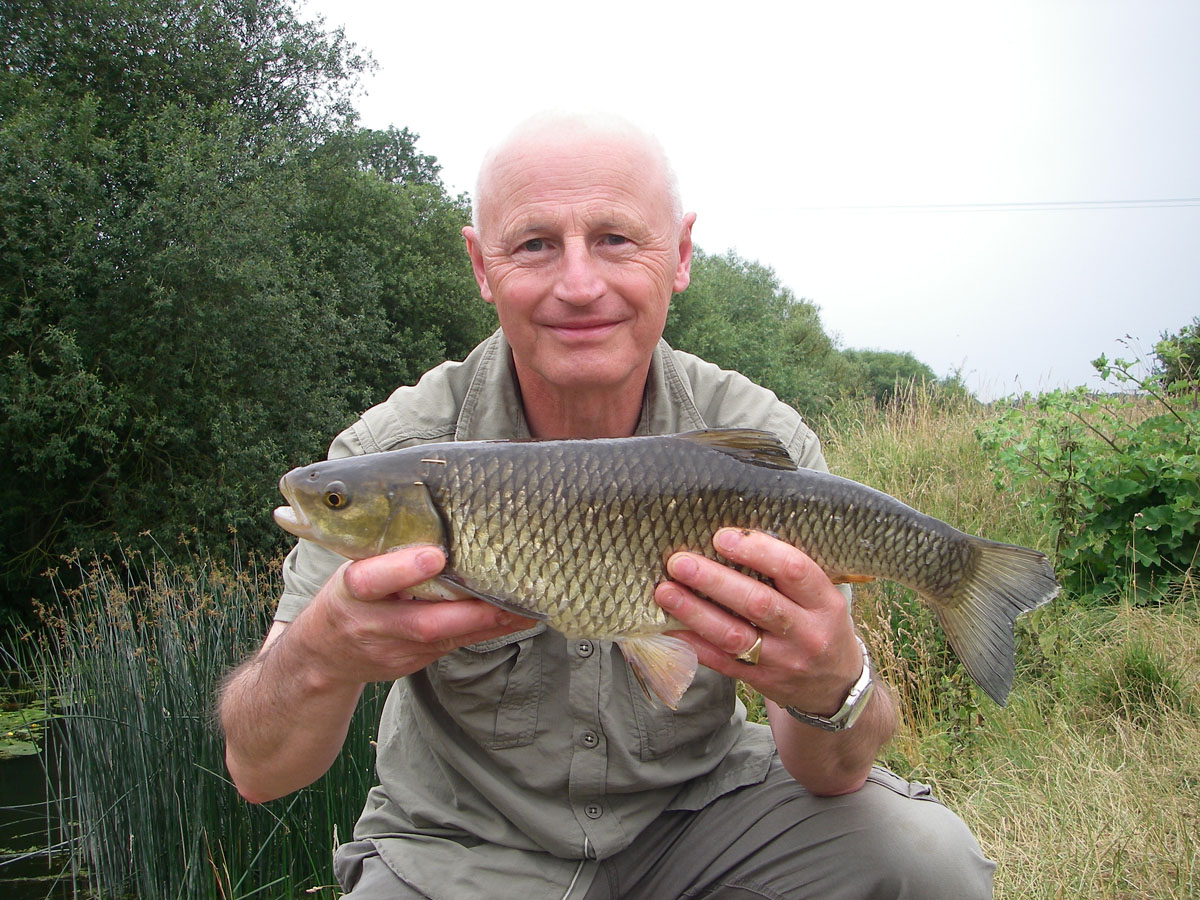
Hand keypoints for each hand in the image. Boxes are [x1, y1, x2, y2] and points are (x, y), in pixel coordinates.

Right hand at [292, 546, 537, 686]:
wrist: (321, 657)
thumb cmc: (345, 595)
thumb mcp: (349, 566)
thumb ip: (383, 547)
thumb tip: (426, 500)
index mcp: (348, 591)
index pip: (369, 581)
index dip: (402, 570)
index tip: (435, 555)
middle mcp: (370, 624)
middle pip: (420, 623)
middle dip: (467, 612)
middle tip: (505, 598)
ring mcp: (391, 651)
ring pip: (443, 639)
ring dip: (487, 623)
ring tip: (524, 607)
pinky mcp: (411, 664)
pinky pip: (452, 647)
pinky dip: (484, 632)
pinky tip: (514, 619)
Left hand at [653, 528, 863, 716]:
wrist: (833, 686)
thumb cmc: (819, 624)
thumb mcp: (820, 597)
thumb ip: (787, 573)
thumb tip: (731, 537)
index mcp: (825, 602)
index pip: (794, 570)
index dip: (757, 551)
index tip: (721, 537)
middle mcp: (807, 633)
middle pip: (758, 603)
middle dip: (715, 581)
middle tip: (680, 562)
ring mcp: (783, 661)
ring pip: (734, 636)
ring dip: (695, 612)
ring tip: (665, 592)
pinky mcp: (759, 681)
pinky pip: (721, 663)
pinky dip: (693, 645)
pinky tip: (670, 628)